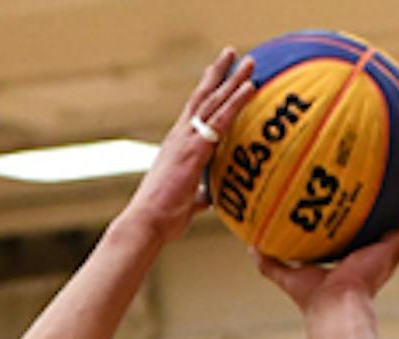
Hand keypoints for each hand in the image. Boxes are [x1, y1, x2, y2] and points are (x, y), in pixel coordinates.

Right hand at [118, 48, 256, 245]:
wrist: (148, 222)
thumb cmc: (164, 218)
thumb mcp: (187, 204)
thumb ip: (199, 196)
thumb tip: (209, 199)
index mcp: (177, 147)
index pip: (194, 113)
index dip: (207, 93)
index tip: (217, 75)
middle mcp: (180, 136)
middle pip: (202, 97)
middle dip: (218, 74)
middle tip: (232, 54)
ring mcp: (186, 140)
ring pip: (213, 101)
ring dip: (232, 79)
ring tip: (248, 61)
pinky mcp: (195, 149)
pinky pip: (221, 118)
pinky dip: (237, 100)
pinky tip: (250, 86)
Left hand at [254, 172, 398, 310]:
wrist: (334, 308)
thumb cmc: (314, 300)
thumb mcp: (287, 273)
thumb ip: (269, 260)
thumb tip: (249, 244)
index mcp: (353, 258)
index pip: (358, 230)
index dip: (358, 211)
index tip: (357, 190)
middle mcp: (374, 252)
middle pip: (385, 220)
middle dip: (389, 198)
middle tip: (391, 171)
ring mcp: (388, 250)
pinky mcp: (395, 249)